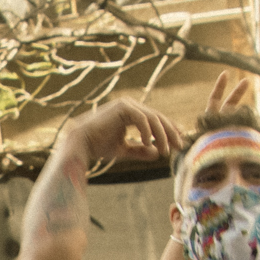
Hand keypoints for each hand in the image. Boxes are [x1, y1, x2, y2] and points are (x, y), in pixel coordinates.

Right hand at [67, 97, 185, 169]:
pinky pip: (142, 119)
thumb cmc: (98, 145)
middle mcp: (131, 106)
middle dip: (171, 133)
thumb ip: (140, 151)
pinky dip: (147, 132)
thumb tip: (157, 154)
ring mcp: (127, 105)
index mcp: (131, 113)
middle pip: (158, 118)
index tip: (179, 142)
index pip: (156, 120)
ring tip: (165, 151)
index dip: (169, 131)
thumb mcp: (123, 150)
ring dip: (162, 135)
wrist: (80, 142)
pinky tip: (148, 144)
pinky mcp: (123, 107)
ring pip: (153, 118)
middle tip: (180, 146)